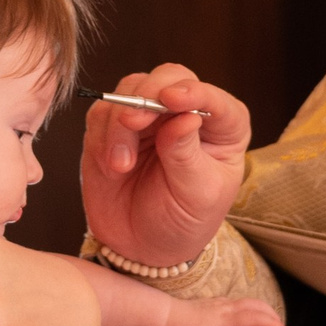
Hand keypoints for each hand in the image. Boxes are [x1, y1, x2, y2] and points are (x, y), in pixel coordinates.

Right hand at [80, 64, 249, 271]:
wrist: (142, 248)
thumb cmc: (182, 222)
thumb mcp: (196, 196)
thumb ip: (187, 156)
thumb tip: (185, 118)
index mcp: (223, 129)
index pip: (213, 98)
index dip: (194, 92)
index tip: (173, 99)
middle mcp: (186, 114)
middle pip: (168, 77)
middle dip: (148, 96)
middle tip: (133, 123)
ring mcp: (149, 118)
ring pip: (130, 90)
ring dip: (120, 123)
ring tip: (121, 165)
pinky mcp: (113, 127)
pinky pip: (102, 113)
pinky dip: (102, 136)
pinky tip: (110, 166)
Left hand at [157, 293, 288, 325]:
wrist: (165, 316)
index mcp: (226, 319)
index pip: (255, 318)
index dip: (271, 324)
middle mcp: (227, 308)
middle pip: (257, 306)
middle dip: (271, 316)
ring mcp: (222, 304)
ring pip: (249, 304)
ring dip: (262, 315)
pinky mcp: (217, 305)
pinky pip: (241, 306)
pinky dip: (252, 314)